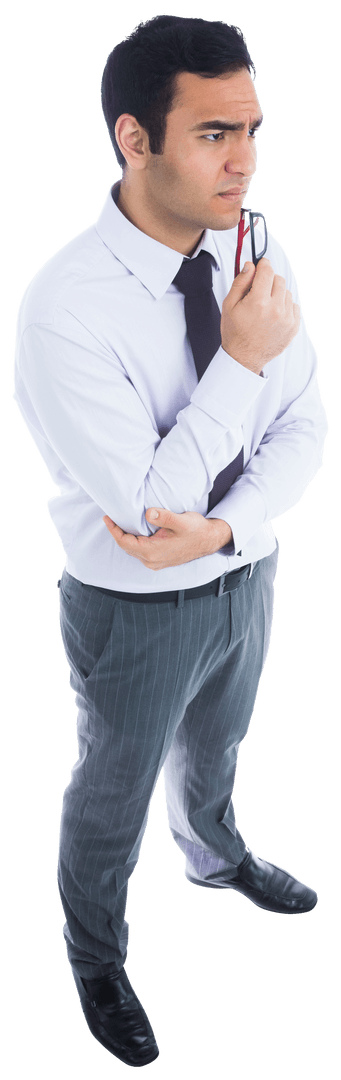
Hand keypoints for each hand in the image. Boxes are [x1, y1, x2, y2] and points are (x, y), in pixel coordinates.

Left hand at [103, 508, 231, 570]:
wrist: (209, 540)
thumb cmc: (196, 530)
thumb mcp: (181, 520)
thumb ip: (163, 517)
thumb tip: (148, 513)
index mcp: (153, 552)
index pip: (125, 542)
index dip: (114, 530)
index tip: (107, 517)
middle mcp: (152, 560)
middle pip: (126, 547)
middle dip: (117, 532)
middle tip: (110, 518)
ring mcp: (155, 562)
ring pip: (132, 550)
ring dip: (125, 538)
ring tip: (119, 524)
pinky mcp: (159, 561)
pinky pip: (140, 552)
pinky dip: (133, 542)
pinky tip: (134, 532)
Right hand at [221, 258, 300, 374]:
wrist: (244, 357)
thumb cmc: (235, 333)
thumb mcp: (229, 305)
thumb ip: (240, 282)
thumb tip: (250, 265)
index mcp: (258, 302)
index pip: (267, 271)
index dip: (263, 265)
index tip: (261, 265)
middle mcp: (275, 309)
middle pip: (278, 279)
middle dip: (268, 281)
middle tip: (259, 292)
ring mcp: (287, 319)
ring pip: (286, 292)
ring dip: (277, 294)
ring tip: (265, 307)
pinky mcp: (294, 326)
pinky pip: (293, 305)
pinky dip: (284, 306)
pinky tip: (273, 315)